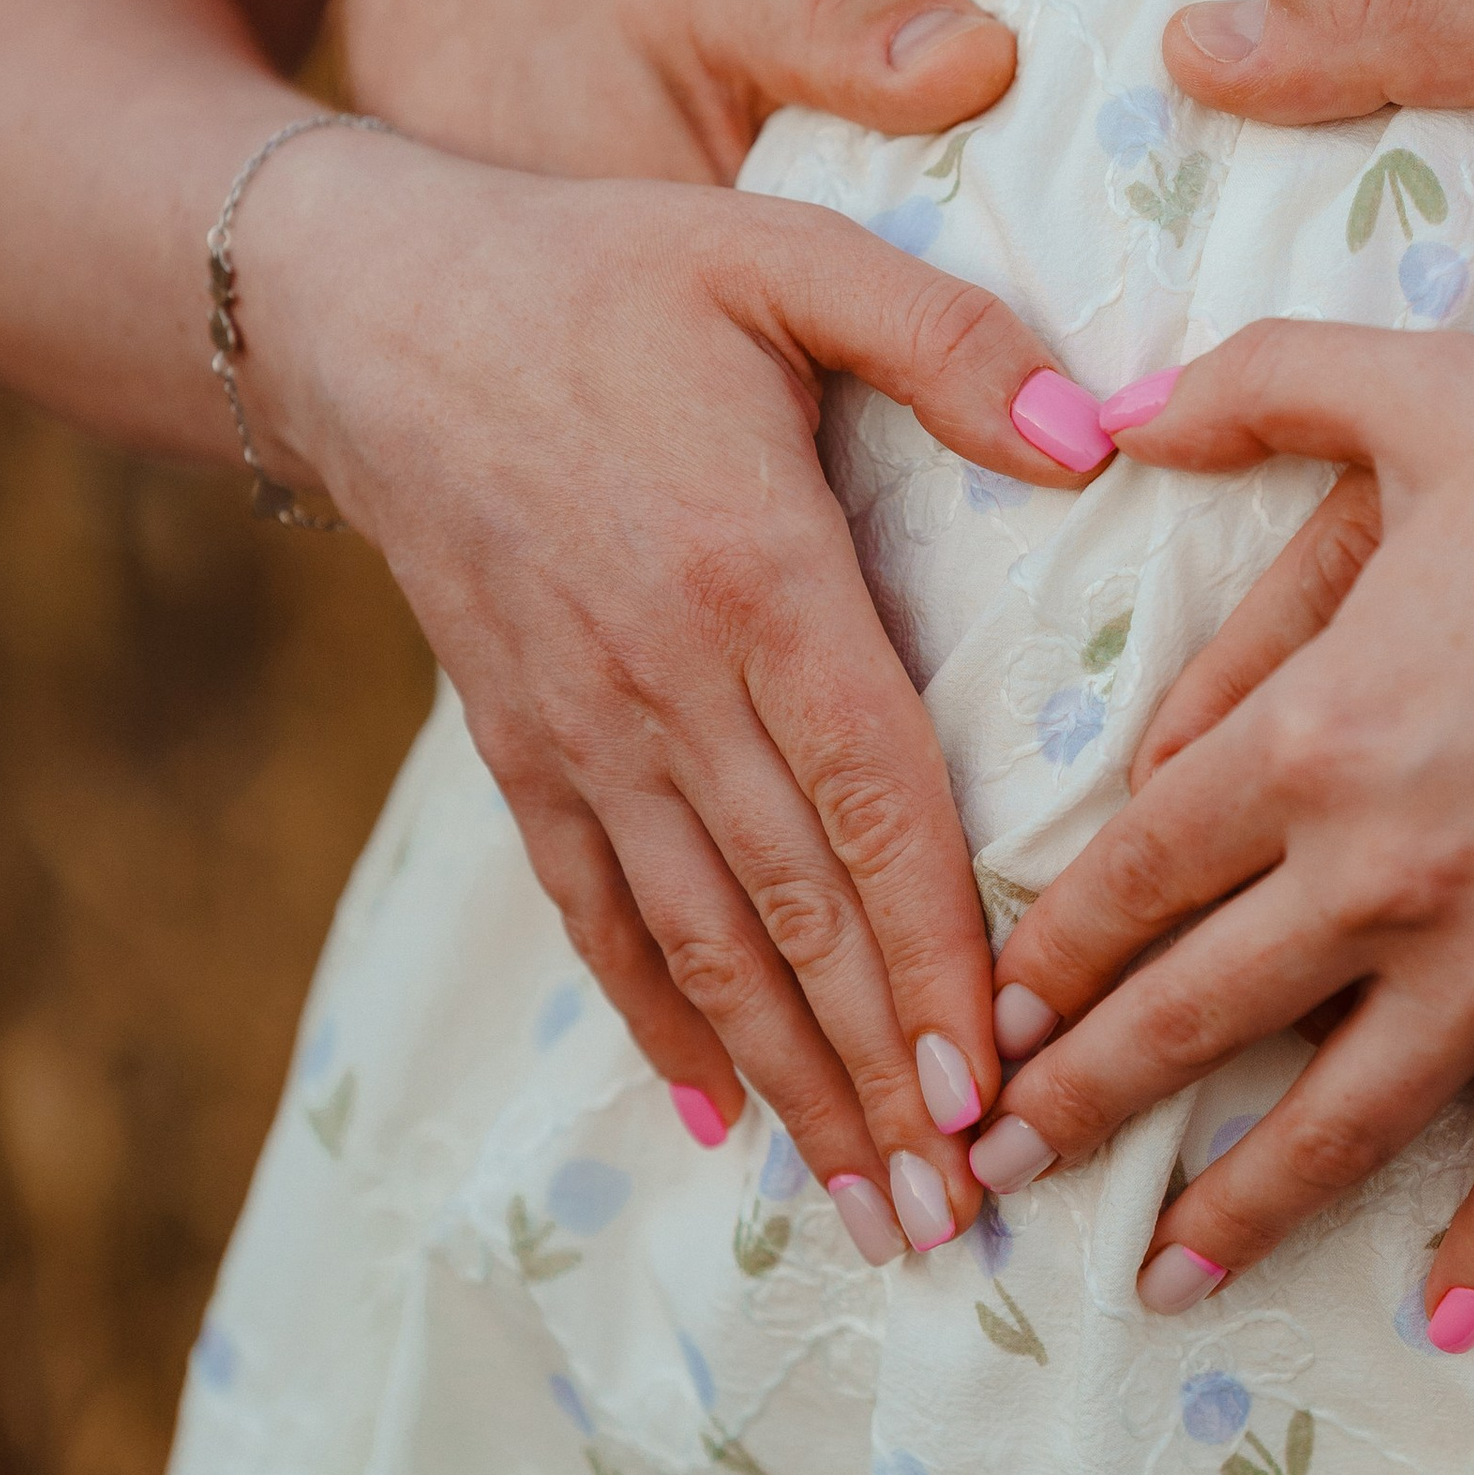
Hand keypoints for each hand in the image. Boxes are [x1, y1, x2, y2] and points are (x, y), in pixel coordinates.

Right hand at [239, 125, 1110, 1260]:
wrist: (379, 311)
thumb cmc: (611, 274)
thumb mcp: (788, 259)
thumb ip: (947, 341)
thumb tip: (1093, 437)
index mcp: (751, 572)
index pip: (871, 800)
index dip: (935, 951)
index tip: (996, 1081)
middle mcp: (662, 681)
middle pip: (796, 911)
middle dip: (884, 1074)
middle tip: (962, 1215)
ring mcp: (580, 729)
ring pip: (701, 944)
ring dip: (790, 1087)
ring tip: (870, 1210)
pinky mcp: (519, 748)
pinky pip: (595, 914)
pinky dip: (654, 1024)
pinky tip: (713, 1119)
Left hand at [973, 327, 1473, 1324]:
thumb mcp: (1443, 387)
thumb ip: (1267, 380)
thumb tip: (1118, 404)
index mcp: (1314, 734)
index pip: (1131, 874)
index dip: (1042, 955)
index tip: (981, 1021)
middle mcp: (1377, 874)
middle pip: (1186, 1016)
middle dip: (1076, 1106)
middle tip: (992, 1173)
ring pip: (1330, 1120)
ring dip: (1232, 1208)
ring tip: (1157, 1279)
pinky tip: (1440, 1319)